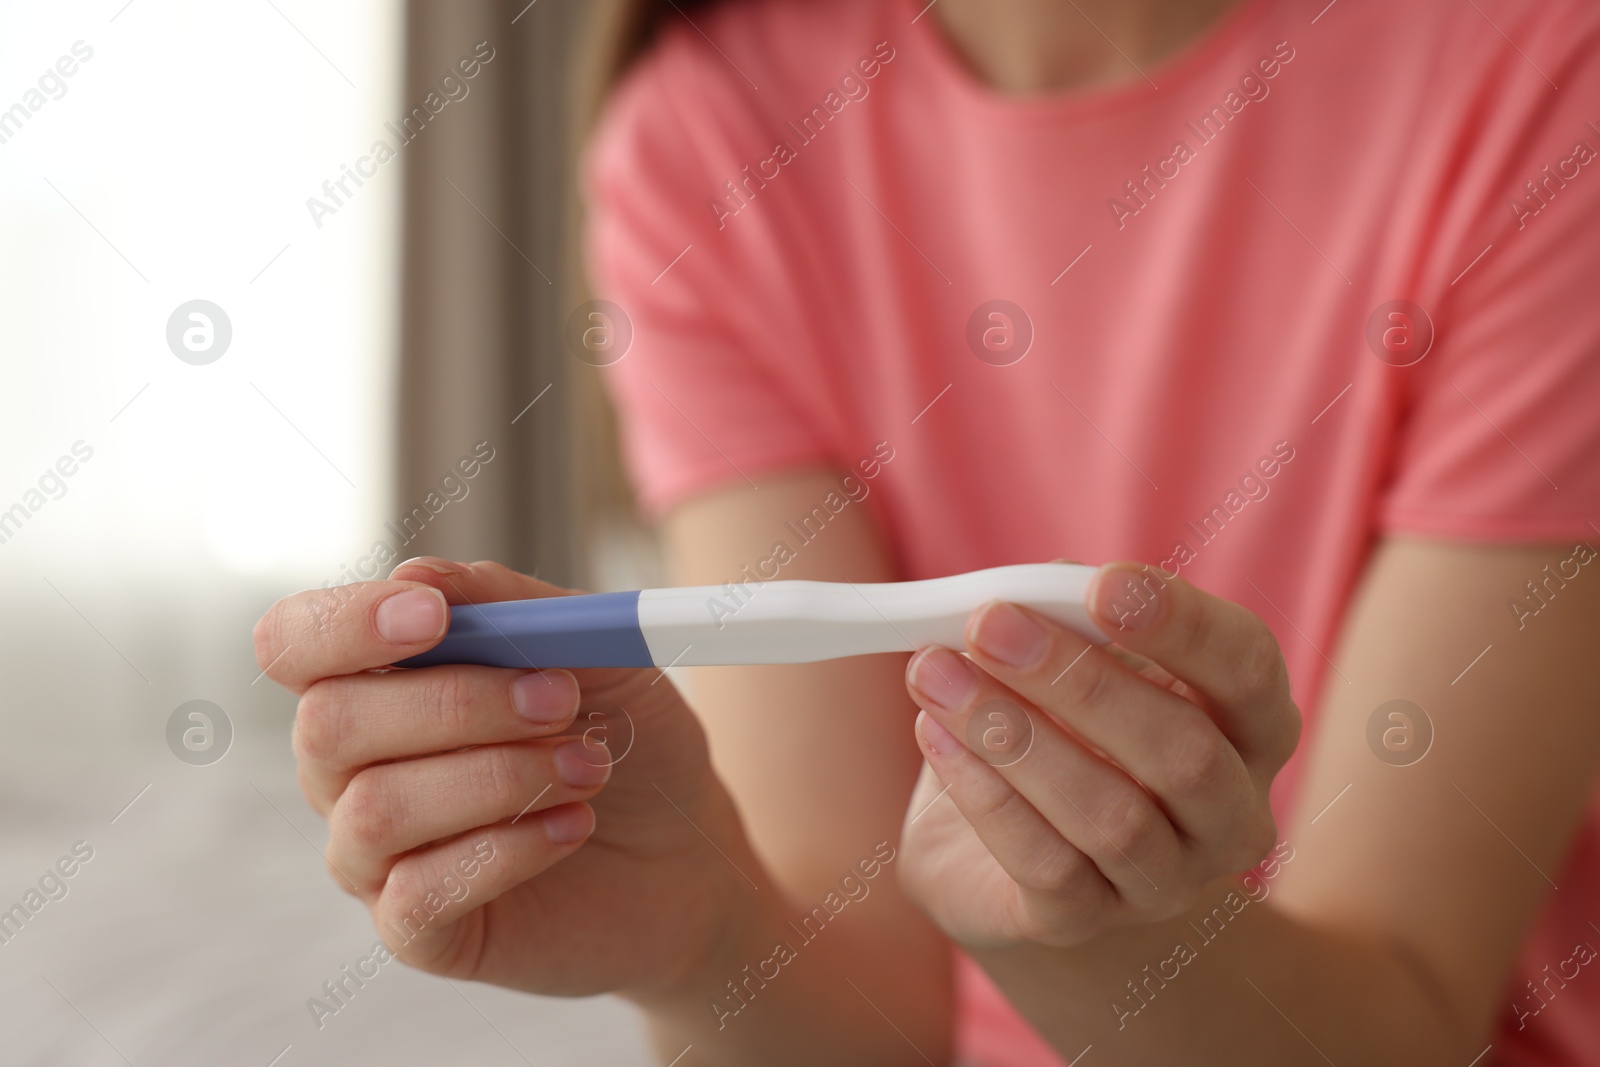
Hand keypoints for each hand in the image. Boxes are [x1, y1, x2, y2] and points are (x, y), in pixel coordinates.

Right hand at [253, 558, 755, 998]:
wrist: (684, 849)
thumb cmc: (625, 736)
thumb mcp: (594, 648)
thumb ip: (510, 606)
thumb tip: (420, 577)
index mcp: (376, 681)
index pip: (295, 642)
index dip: (343, 624)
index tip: (432, 616)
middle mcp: (351, 767)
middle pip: (329, 724)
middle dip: (458, 704)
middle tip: (562, 700)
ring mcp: (373, 855)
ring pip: (376, 810)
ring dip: (498, 778)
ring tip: (588, 769)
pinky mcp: (415, 930)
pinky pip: (417, 893)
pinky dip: (508, 849)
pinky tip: (571, 828)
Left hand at [896, 562, 1300, 948]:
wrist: (1006, 859)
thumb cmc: (1056, 729)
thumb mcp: (1067, 659)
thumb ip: (1061, 614)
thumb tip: (1025, 590)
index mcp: (1248, 724)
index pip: (1248, 668)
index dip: (1183, 625)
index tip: (1104, 585)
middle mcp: (1228, 813)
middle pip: (1183, 752)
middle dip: (1077, 680)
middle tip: (990, 625)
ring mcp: (1165, 881)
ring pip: (1111, 816)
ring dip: (1013, 734)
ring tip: (935, 673)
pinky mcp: (1085, 923)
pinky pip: (1046, 865)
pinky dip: (984, 793)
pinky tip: (937, 736)